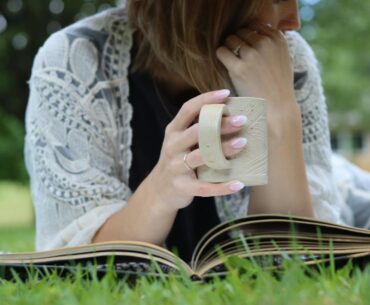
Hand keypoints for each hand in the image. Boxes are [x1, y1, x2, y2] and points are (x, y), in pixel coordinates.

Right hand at [149, 90, 247, 212]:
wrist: (158, 190)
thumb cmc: (177, 160)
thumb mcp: (180, 142)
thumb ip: (198, 130)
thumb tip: (232, 117)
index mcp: (173, 131)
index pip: (188, 110)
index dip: (206, 100)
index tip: (226, 94)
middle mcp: (173, 146)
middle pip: (197, 132)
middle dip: (220, 125)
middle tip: (242, 120)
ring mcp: (176, 167)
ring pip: (201, 157)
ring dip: (223, 149)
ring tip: (242, 143)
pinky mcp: (183, 187)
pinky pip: (205, 187)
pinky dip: (222, 187)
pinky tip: (239, 184)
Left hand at [216, 24, 295, 110]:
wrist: (277, 108)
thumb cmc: (279, 86)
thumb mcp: (284, 59)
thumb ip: (272, 44)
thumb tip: (255, 35)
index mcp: (278, 39)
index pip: (255, 26)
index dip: (248, 37)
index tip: (248, 49)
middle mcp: (265, 43)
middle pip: (241, 31)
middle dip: (238, 42)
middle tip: (239, 57)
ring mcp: (252, 55)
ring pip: (230, 39)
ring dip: (229, 49)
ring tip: (233, 62)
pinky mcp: (239, 68)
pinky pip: (221, 52)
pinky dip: (221, 56)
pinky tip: (226, 65)